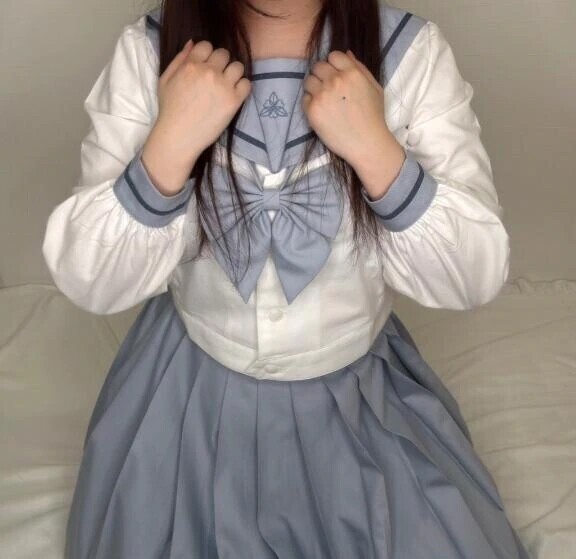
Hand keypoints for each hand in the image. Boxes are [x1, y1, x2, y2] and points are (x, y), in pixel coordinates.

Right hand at [153, 39, 251, 163]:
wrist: (179, 136)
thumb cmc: (170, 110)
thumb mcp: (165, 80)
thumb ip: (179, 59)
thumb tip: (193, 42)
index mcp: (191, 65)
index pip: (207, 45)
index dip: (207, 55)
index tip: (206, 66)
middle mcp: (209, 72)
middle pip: (224, 54)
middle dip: (221, 64)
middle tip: (217, 78)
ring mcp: (223, 86)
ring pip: (238, 67)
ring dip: (233, 74)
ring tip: (227, 86)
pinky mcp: (233, 101)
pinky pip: (247, 84)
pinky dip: (242, 87)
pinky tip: (233, 95)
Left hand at [302, 49, 391, 165]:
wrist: (366, 143)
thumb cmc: (374, 117)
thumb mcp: (375, 87)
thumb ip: (360, 68)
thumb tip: (346, 53)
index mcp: (352, 72)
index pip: (333, 55)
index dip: (334, 65)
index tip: (336, 76)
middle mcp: (335, 81)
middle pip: (318, 66)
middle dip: (322, 75)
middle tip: (329, 90)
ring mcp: (322, 95)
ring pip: (309, 81)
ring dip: (314, 88)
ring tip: (324, 101)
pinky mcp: (312, 110)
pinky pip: (305, 98)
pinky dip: (310, 103)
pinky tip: (322, 112)